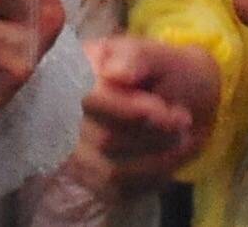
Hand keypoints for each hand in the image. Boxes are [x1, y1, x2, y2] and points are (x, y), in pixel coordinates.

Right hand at [69, 33, 220, 196]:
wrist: (182, 100)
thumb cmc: (166, 72)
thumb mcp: (157, 55)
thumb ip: (137, 59)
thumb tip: (116, 73)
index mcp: (75, 71)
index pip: (89, 99)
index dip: (129, 110)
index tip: (165, 111)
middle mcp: (63, 113)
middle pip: (103, 139)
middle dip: (151, 135)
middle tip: (183, 121)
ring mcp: (73, 150)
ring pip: (111, 170)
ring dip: (157, 159)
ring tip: (180, 138)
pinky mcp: (90, 179)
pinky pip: (119, 191)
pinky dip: (151, 178)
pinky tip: (167, 158)